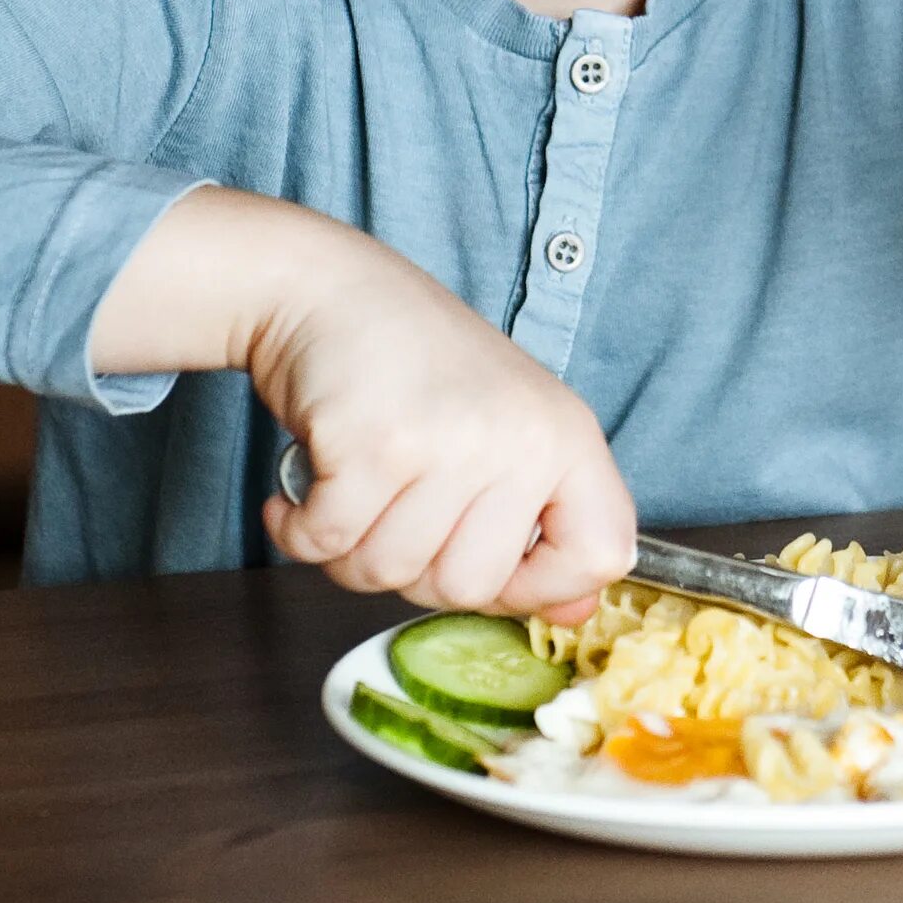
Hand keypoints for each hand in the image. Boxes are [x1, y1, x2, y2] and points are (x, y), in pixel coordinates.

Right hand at [92, 187, 634, 620]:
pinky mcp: (373, 445)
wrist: (329, 287)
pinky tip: (299, 494)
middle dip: (414, 571)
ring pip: (391, 572)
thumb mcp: (508, 427)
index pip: (602, 553)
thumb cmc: (416, 365)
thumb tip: (574, 614)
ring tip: (349, 492)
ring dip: (350, 552)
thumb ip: (542, 522)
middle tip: (392, 509)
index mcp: (566, 435)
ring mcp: (448, 442)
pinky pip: (331, 544)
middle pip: (470, 587)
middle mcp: (520, 438)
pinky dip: (299, 531)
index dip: (544, 585)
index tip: (491, 562)